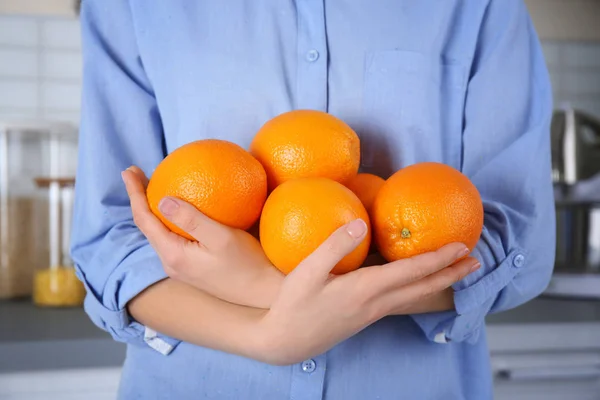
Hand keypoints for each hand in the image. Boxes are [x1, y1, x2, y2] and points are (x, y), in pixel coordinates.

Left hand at [122, 166, 282, 308]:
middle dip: (140, 199)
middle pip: (147, 226)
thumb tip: (162, 199)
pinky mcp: (193, 268)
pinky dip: (170, 220)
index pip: (144, 220)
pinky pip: (174, 238)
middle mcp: (172, 263)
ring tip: (154, 187)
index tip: (129, 170)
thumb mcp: (221, 237)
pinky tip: (181, 211)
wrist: (263, 294)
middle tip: (137, 174)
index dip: (134, 193)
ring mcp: (181, 267)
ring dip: (153, 210)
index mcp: (173, 254)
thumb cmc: (247, 264)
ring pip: (160, 233)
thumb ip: (192, 219)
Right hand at [251, 219, 479, 364]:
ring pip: (415, 297)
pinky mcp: (366, 316)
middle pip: (423, 288)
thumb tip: (360, 222)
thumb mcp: (307, 272)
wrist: (286, 341)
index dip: (438, 258)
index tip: (461, 247)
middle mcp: (376, 303)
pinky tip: (418, 283)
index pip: (411, 272)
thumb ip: (334, 246)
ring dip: (440, 283)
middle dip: (451, 274)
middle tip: (476, 262)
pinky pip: (403, 300)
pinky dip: (421, 289)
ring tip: (457, 273)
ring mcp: (373, 313)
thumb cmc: (293, 305)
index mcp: (364, 290)